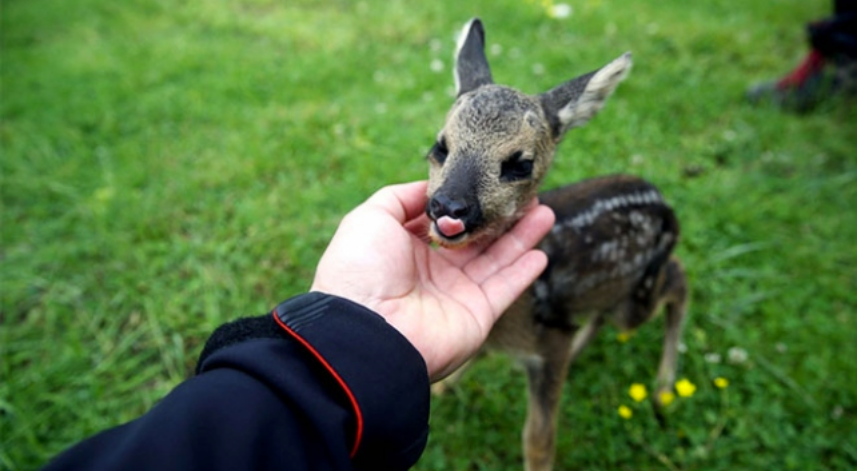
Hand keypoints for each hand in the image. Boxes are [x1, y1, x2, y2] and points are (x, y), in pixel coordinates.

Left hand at [310, 181, 554, 381]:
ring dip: (521, 237)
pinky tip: (540, 252)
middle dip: (501, 217)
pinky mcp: (476, 315)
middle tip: (526, 195)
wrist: (366, 328)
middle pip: (476, 240)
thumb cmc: (361, 268)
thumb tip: (430, 190)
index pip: (444, 224)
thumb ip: (400, 198)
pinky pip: (504, 289)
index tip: (487, 183)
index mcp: (405, 250)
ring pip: (496, 260)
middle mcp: (432, 273)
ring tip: (543, 211)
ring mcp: (455, 295)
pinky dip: (523, 272)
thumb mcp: (371, 218)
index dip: (465, 205)